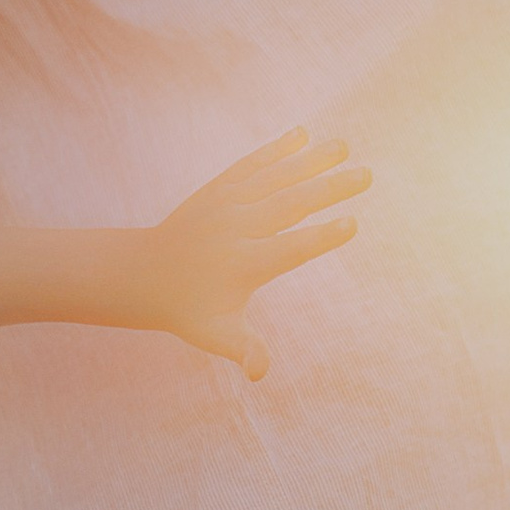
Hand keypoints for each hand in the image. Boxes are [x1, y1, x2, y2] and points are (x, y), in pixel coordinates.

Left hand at [146, 128, 368, 377]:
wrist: (142, 274)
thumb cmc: (187, 310)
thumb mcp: (214, 335)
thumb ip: (242, 350)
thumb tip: (259, 375)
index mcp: (243, 265)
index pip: (288, 250)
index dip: (320, 238)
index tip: (351, 224)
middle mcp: (236, 229)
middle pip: (288, 206)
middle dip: (328, 189)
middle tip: (366, 174)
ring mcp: (226, 204)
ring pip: (273, 178)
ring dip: (309, 161)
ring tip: (343, 145)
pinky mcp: (218, 190)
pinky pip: (250, 166)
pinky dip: (276, 150)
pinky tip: (302, 134)